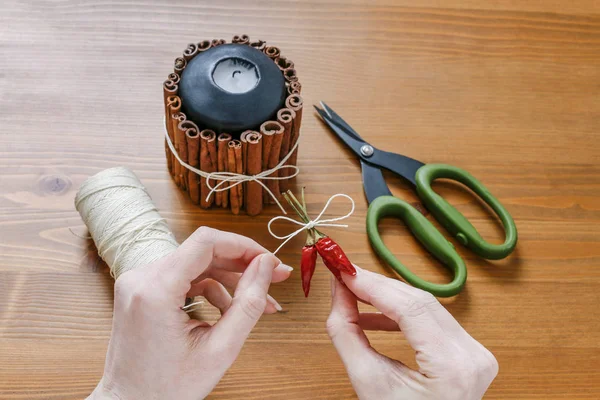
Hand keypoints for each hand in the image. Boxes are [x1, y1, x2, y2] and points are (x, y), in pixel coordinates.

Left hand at [88, 227, 292, 399]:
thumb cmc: (167, 389)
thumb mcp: (219, 350)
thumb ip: (248, 303)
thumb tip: (266, 265)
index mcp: (155, 290)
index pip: (206, 243)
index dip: (244, 246)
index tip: (270, 261)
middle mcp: (141, 278)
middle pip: (203, 252)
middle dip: (243, 264)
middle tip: (276, 278)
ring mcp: (138, 282)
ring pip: (197, 264)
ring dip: (230, 280)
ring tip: (259, 303)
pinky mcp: (142, 290)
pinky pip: (184, 277)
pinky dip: (210, 289)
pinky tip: (229, 311)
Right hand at [327, 266, 497, 399]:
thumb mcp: (368, 383)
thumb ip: (347, 332)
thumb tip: (338, 291)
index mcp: (452, 367)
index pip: (410, 307)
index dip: (372, 285)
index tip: (343, 271)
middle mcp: (472, 354)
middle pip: (419, 301)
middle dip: (377, 286)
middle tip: (344, 275)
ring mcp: (476, 352)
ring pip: (425, 305)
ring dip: (387, 297)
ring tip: (353, 293)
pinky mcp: (469, 350)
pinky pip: (431, 319)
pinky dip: (401, 314)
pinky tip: (373, 315)